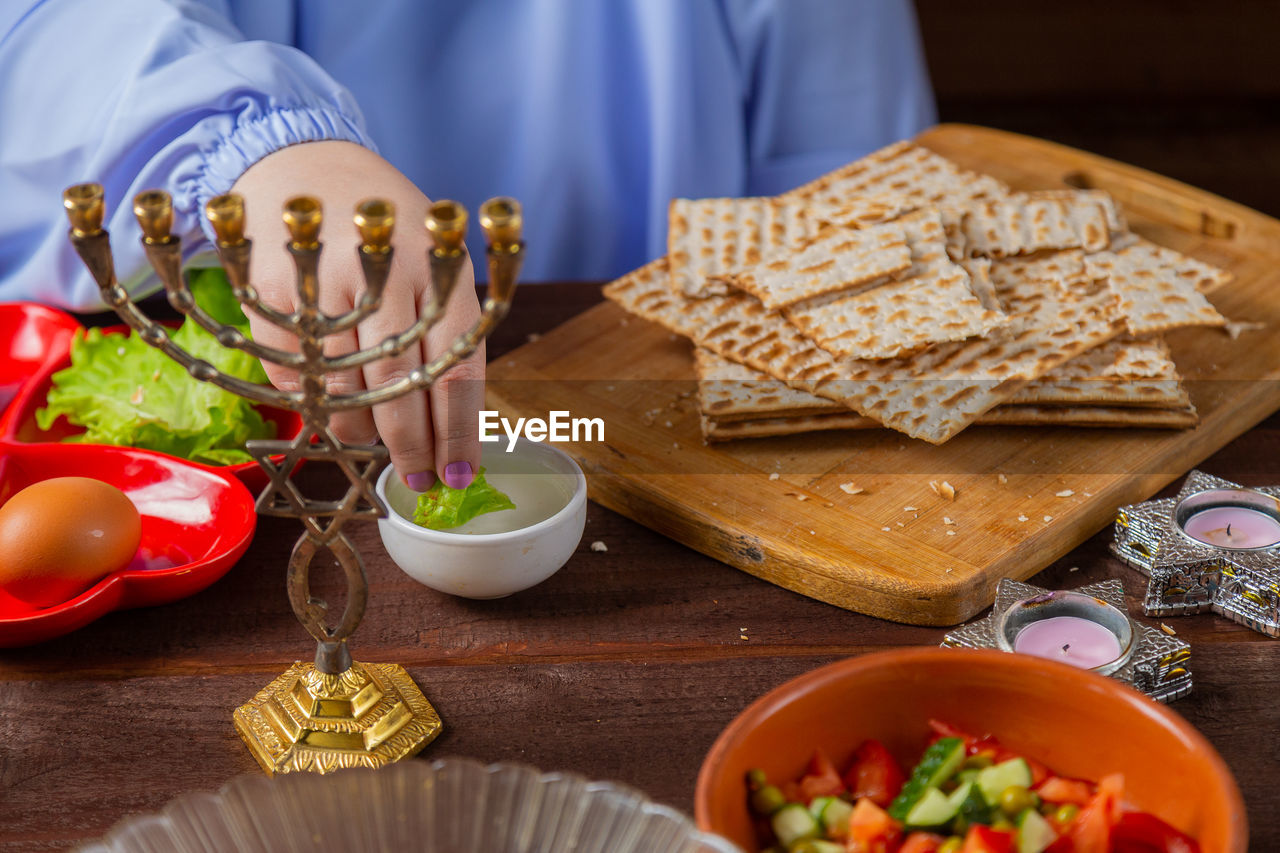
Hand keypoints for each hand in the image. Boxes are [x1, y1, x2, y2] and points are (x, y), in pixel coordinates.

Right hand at [230, 141, 481, 489]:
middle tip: (417, 482)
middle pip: (399, 387)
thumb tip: (449, 426)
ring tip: (374, 443)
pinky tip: (332, 405)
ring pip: (344, 390)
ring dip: (361, 432)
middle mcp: (383, 274)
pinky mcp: (268, 293)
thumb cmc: (383, 228)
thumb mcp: (437, 260)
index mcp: (441, 268)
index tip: (458, 475)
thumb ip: (444, 331)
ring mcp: (321, 283)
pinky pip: (294, 377)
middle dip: (410, 448)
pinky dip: (314, 404)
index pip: (456, 370)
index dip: (458, 433)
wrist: (299, 162)